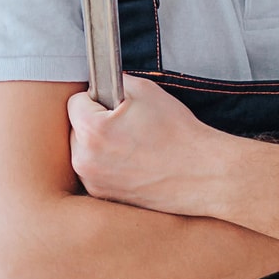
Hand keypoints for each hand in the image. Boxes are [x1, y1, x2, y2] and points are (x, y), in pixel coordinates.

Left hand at [67, 76, 233, 217]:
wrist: (203, 174)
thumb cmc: (178, 132)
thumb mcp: (145, 91)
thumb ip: (114, 82)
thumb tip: (100, 83)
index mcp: (92, 130)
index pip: (75, 101)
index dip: (98, 98)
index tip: (116, 104)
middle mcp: (84, 159)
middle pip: (76, 128)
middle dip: (95, 122)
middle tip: (128, 126)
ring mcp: (92, 181)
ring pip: (83, 150)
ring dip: (98, 144)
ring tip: (132, 145)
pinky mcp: (102, 196)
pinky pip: (94, 171)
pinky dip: (106, 164)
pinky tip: (132, 162)